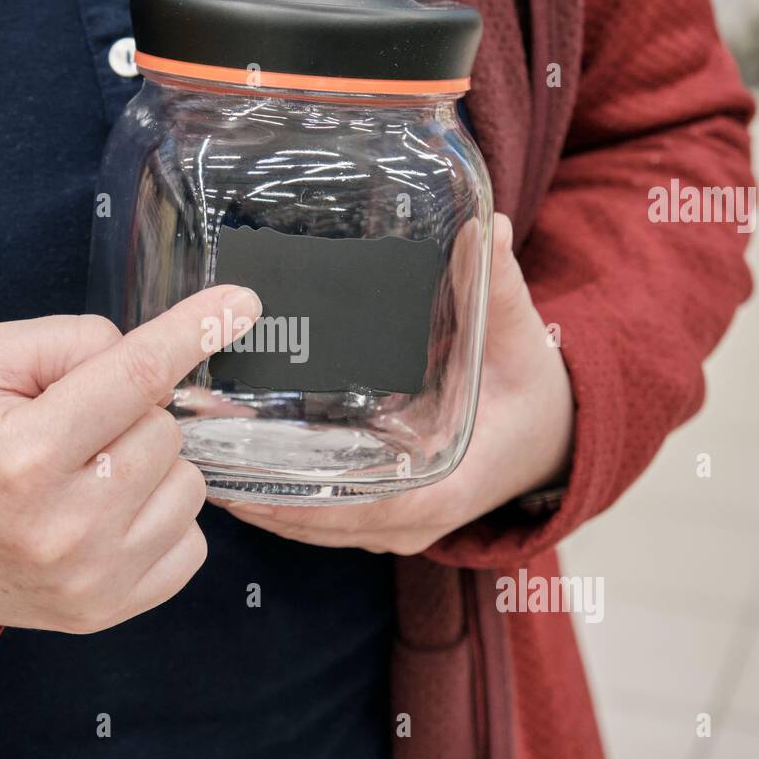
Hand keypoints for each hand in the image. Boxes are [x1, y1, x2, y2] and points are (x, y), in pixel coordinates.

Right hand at [0, 284, 260, 632]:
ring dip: (149, 465)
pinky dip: (160, 517)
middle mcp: (65, 527)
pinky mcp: (107, 611)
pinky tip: (106, 513)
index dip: (193, 331)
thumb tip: (151, 352)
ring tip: (83, 473)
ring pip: (188, 484)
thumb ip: (70, 341)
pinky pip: (191, 544)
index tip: (242, 306)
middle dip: (129, 412)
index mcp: (26, 455)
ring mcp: (91, 579)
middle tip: (68, 428)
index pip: (135, 377)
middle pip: (165, 428)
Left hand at [217, 213, 572, 554]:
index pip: (377, 508)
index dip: (314, 503)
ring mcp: (399, 523)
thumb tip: (492, 229)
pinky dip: (284, 504)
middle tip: (205, 463)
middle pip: (330, 524)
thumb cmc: (533, 390)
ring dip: (266, 507)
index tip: (257, 485)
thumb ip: (499, 289)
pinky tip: (240, 473)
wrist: (552, 436)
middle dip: (268, 502)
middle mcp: (419, 517)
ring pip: (321, 529)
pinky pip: (327, 521)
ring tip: (205, 467)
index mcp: (451, 485)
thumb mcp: (520, 339)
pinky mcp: (386, 517)